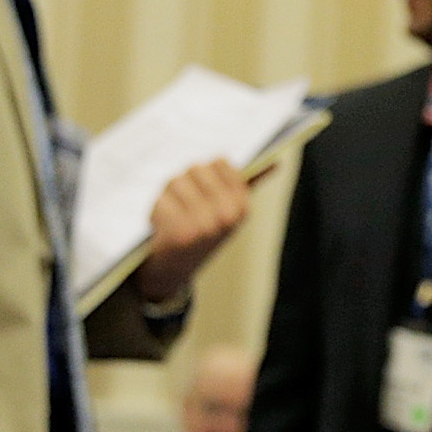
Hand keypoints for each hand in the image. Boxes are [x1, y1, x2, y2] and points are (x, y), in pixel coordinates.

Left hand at [133, 160, 254, 304]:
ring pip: (175, 182)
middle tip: (185, 205)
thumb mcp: (227, 210)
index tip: (203, 189)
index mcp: (242, 207)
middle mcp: (227, 216)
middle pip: (195, 169)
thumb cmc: (202, 232)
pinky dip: (155, 211)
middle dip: (185, 182)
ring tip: (174, 215)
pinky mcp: (179, 233)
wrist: (176, 269)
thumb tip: (275, 163)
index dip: (205, 172)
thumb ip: (247, 185)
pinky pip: (159, 200)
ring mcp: (204, 225)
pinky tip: (162, 227)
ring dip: (168, 196)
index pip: (220, 162)